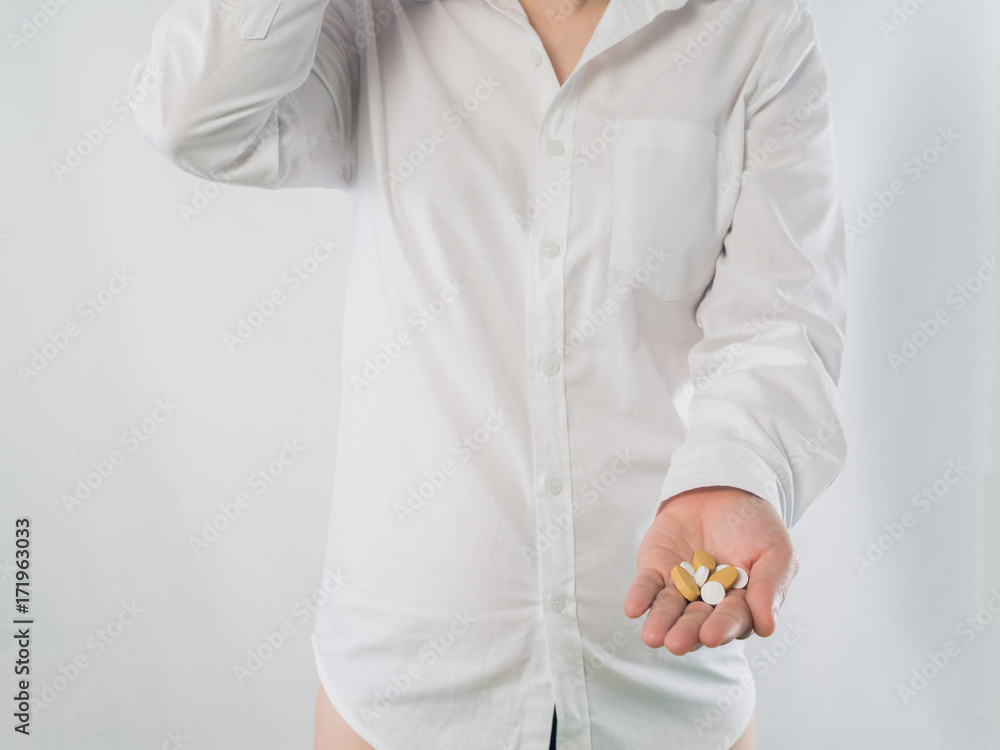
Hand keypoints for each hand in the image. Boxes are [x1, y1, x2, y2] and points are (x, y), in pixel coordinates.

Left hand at [623, 485, 797, 654]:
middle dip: (687, 632)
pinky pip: (647, 585)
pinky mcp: (656, 570)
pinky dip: (640, 596)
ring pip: (669, 608)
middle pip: (697, 620)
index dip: (722, 627)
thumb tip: (767, 627)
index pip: (731, 618)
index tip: (711, 636)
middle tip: (677, 643)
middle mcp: (707, 603)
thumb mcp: (776, 551)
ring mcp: (680, 587)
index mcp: (740, 604)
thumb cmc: (755, 525)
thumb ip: (771, 587)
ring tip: (654, 636)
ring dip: (661, 622)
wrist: (724, 489)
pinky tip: (633, 608)